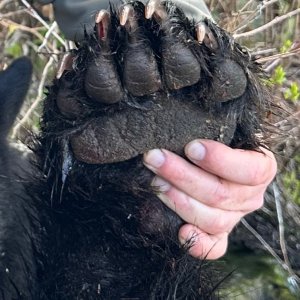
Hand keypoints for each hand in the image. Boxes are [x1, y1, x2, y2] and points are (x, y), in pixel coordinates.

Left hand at [143, 139, 276, 258]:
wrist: (219, 160)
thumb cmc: (220, 141)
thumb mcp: (225, 131)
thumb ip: (216, 132)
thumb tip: (187, 134)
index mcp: (261, 169)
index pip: (250, 171)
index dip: (220, 160)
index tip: (191, 147)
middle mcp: (250, 197)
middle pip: (220, 195)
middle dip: (182, 175)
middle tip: (155, 159)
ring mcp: (235, 217)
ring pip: (212, 219)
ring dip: (179, 201)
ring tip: (156, 183)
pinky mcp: (220, 233)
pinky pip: (215, 246)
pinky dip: (198, 243)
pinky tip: (180, 230)